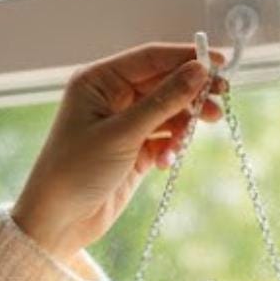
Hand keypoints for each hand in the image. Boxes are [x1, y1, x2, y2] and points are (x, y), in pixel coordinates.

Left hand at [10, 42, 230, 266]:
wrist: (58, 223)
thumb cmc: (75, 171)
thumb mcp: (122, 133)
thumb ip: (163, 101)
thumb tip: (199, 71)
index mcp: (98, 81)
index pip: (150, 58)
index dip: (186, 57)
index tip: (219, 62)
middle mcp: (110, 98)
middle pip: (163, 83)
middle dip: (191, 91)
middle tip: (221, 97)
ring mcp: (123, 125)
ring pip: (167, 112)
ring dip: (185, 121)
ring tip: (202, 128)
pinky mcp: (132, 151)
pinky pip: (163, 138)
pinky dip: (171, 146)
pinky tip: (168, 159)